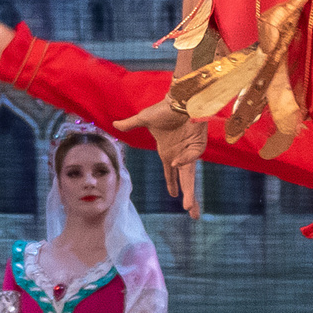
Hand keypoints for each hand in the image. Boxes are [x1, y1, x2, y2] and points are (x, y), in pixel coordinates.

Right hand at [113, 99, 205, 219]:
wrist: (179, 98)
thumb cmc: (163, 108)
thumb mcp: (143, 119)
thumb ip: (130, 124)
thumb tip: (114, 125)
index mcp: (168, 152)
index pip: (171, 174)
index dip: (173, 185)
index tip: (175, 197)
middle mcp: (180, 155)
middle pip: (186, 180)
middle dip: (190, 198)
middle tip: (192, 215)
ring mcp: (190, 150)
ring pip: (191, 175)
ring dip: (190, 191)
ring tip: (188, 207)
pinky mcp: (198, 144)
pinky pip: (193, 157)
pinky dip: (186, 161)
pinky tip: (177, 163)